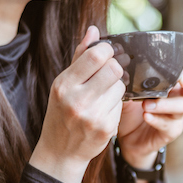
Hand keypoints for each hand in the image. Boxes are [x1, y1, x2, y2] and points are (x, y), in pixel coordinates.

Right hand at [29, 26, 125, 182]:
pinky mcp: (106, 128)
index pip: (96, 57)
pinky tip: (104, 110)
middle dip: (115, 68)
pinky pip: (121, 105)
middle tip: (109, 74)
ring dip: (116, 87)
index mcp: (64, 85)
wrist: (60, 151)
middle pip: (114, 70)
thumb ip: (80, 57)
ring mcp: (93, 116)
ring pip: (120, 87)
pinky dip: (116, 104)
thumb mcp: (63, 85)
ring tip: (103, 94)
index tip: (107, 54)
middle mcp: (77, 100)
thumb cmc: (61, 113)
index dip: (107, 51)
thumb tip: (94, 30)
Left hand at [117, 52, 182, 169]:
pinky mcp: (170, 131)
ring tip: (147, 104)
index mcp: (171, 84)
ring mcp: (177, 116)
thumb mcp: (128, 92)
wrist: (127, 138)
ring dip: (165, 104)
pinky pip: (168, 125)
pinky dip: (157, 119)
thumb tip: (120, 65)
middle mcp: (178, 97)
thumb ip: (129, 80)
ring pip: (181, 106)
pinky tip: (146, 116)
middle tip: (182, 80)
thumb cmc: (131, 110)